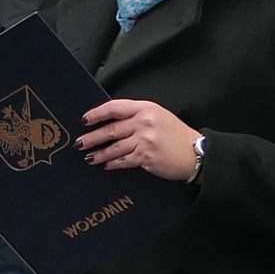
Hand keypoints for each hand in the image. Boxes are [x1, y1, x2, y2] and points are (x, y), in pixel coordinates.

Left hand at [79, 98, 200, 181]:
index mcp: (145, 108)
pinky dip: (112, 164)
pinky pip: (123, 161)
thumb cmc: (175, 134)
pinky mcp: (146, 157)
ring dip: (98, 154)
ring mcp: (145, 140)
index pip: (114, 107)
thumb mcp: (157, 115)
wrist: (196, 152)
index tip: (84, 120)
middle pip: (110, 129)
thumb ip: (135, 115)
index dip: (96, 114)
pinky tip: (105, 165)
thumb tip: (109, 121)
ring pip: (114, 147)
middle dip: (91, 138)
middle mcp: (144, 122)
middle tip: (78, 143)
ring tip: (88, 157)